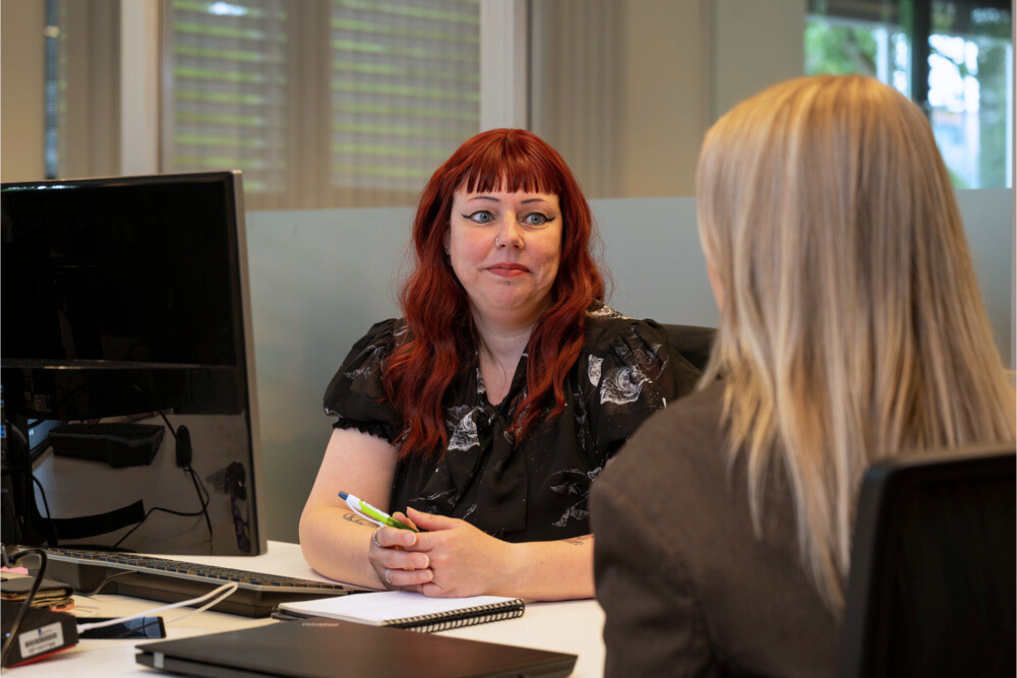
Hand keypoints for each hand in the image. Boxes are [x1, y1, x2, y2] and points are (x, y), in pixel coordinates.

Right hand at [367, 512, 432, 589]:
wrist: (395, 558)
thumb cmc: (404, 540)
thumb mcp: (407, 528)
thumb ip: (408, 522)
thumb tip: (409, 512)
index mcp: (380, 538)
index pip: (385, 535)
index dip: (398, 536)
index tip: (413, 537)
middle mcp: (378, 555)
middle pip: (389, 558)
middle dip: (408, 559)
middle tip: (425, 559)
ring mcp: (383, 571)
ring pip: (394, 575)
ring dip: (412, 576)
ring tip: (428, 574)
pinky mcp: (391, 584)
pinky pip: (401, 587)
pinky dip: (413, 585)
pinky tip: (425, 583)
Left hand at [398, 507, 515, 597]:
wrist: (500, 568)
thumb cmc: (481, 545)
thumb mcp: (457, 526)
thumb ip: (430, 520)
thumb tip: (409, 511)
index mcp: (442, 540)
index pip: (409, 539)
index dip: (401, 538)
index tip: (400, 538)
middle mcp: (441, 559)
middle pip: (409, 557)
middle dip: (402, 554)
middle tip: (400, 551)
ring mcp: (443, 577)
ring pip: (414, 574)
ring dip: (409, 569)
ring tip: (409, 564)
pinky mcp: (446, 591)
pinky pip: (423, 589)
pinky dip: (419, 583)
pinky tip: (422, 576)